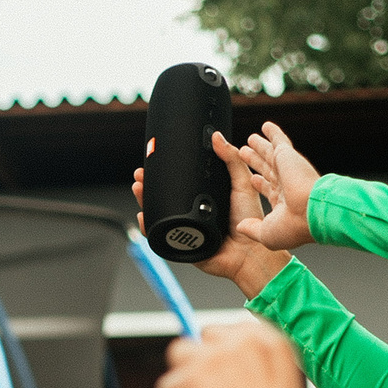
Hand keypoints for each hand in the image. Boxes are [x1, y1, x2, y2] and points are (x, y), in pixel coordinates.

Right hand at [133, 132, 290, 298]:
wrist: (249, 251)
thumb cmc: (249, 220)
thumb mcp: (242, 182)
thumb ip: (231, 159)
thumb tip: (216, 136)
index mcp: (203, 197)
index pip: (179, 182)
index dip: (164, 172)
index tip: (153, 159)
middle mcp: (191, 213)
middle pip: (163, 197)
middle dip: (148, 185)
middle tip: (140, 174)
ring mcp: (184, 229)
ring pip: (158, 215)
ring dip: (144, 202)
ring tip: (138, 189)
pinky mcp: (181, 245)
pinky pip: (160, 237)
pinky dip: (148, 228)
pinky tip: (143, 216)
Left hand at [155, 320, 315, 387]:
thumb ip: (256, 371)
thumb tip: (228, 376)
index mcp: (266, 338)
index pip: (234, 330)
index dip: (225, 354)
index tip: (224, 376)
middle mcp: (238, 339)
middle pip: (206, 335)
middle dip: (204, 360)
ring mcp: (211, 357)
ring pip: (180, 353)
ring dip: (184, 378)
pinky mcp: (187, 379)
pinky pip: (167, 387)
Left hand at [233, 122, 319, 253]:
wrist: (308, 215)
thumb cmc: (291, 228)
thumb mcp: (263, 233)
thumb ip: (251, 228)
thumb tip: (241, 227)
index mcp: (282, 204)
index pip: (268, 189)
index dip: (260, 184)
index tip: (253, 179)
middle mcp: (285, 186)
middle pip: (267, 169)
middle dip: (256, 162)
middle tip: (246, 153)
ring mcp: (287, 170)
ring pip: (270, 154)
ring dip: (260, 147)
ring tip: (250, 139)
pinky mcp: (287, 156)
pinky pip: (278, 140)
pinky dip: (273, 132)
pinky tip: (266, 126)